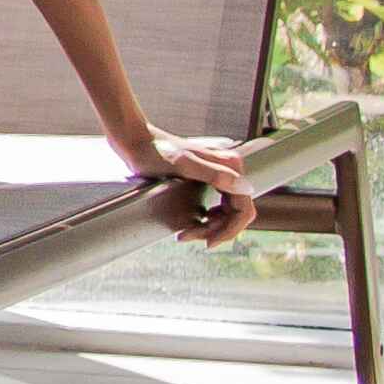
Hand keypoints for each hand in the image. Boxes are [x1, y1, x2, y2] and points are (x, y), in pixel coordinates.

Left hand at [131, 128, 257, 236]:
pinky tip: (194, 222)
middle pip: (235, 213)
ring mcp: (220, 174)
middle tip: (188, 235)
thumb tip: (245, 188)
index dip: (229, 230)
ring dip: (210, 227)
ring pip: (226, 212)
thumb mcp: (184, 164)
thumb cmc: (156, 151)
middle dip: (215, 230)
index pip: (243, 209)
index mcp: (230, 165)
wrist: (138, 141)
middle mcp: (230, 169)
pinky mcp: (209, 179)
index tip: (208, 242)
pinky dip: (207, 219)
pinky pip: (217, 206)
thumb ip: (216, 174)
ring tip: (186, 232)